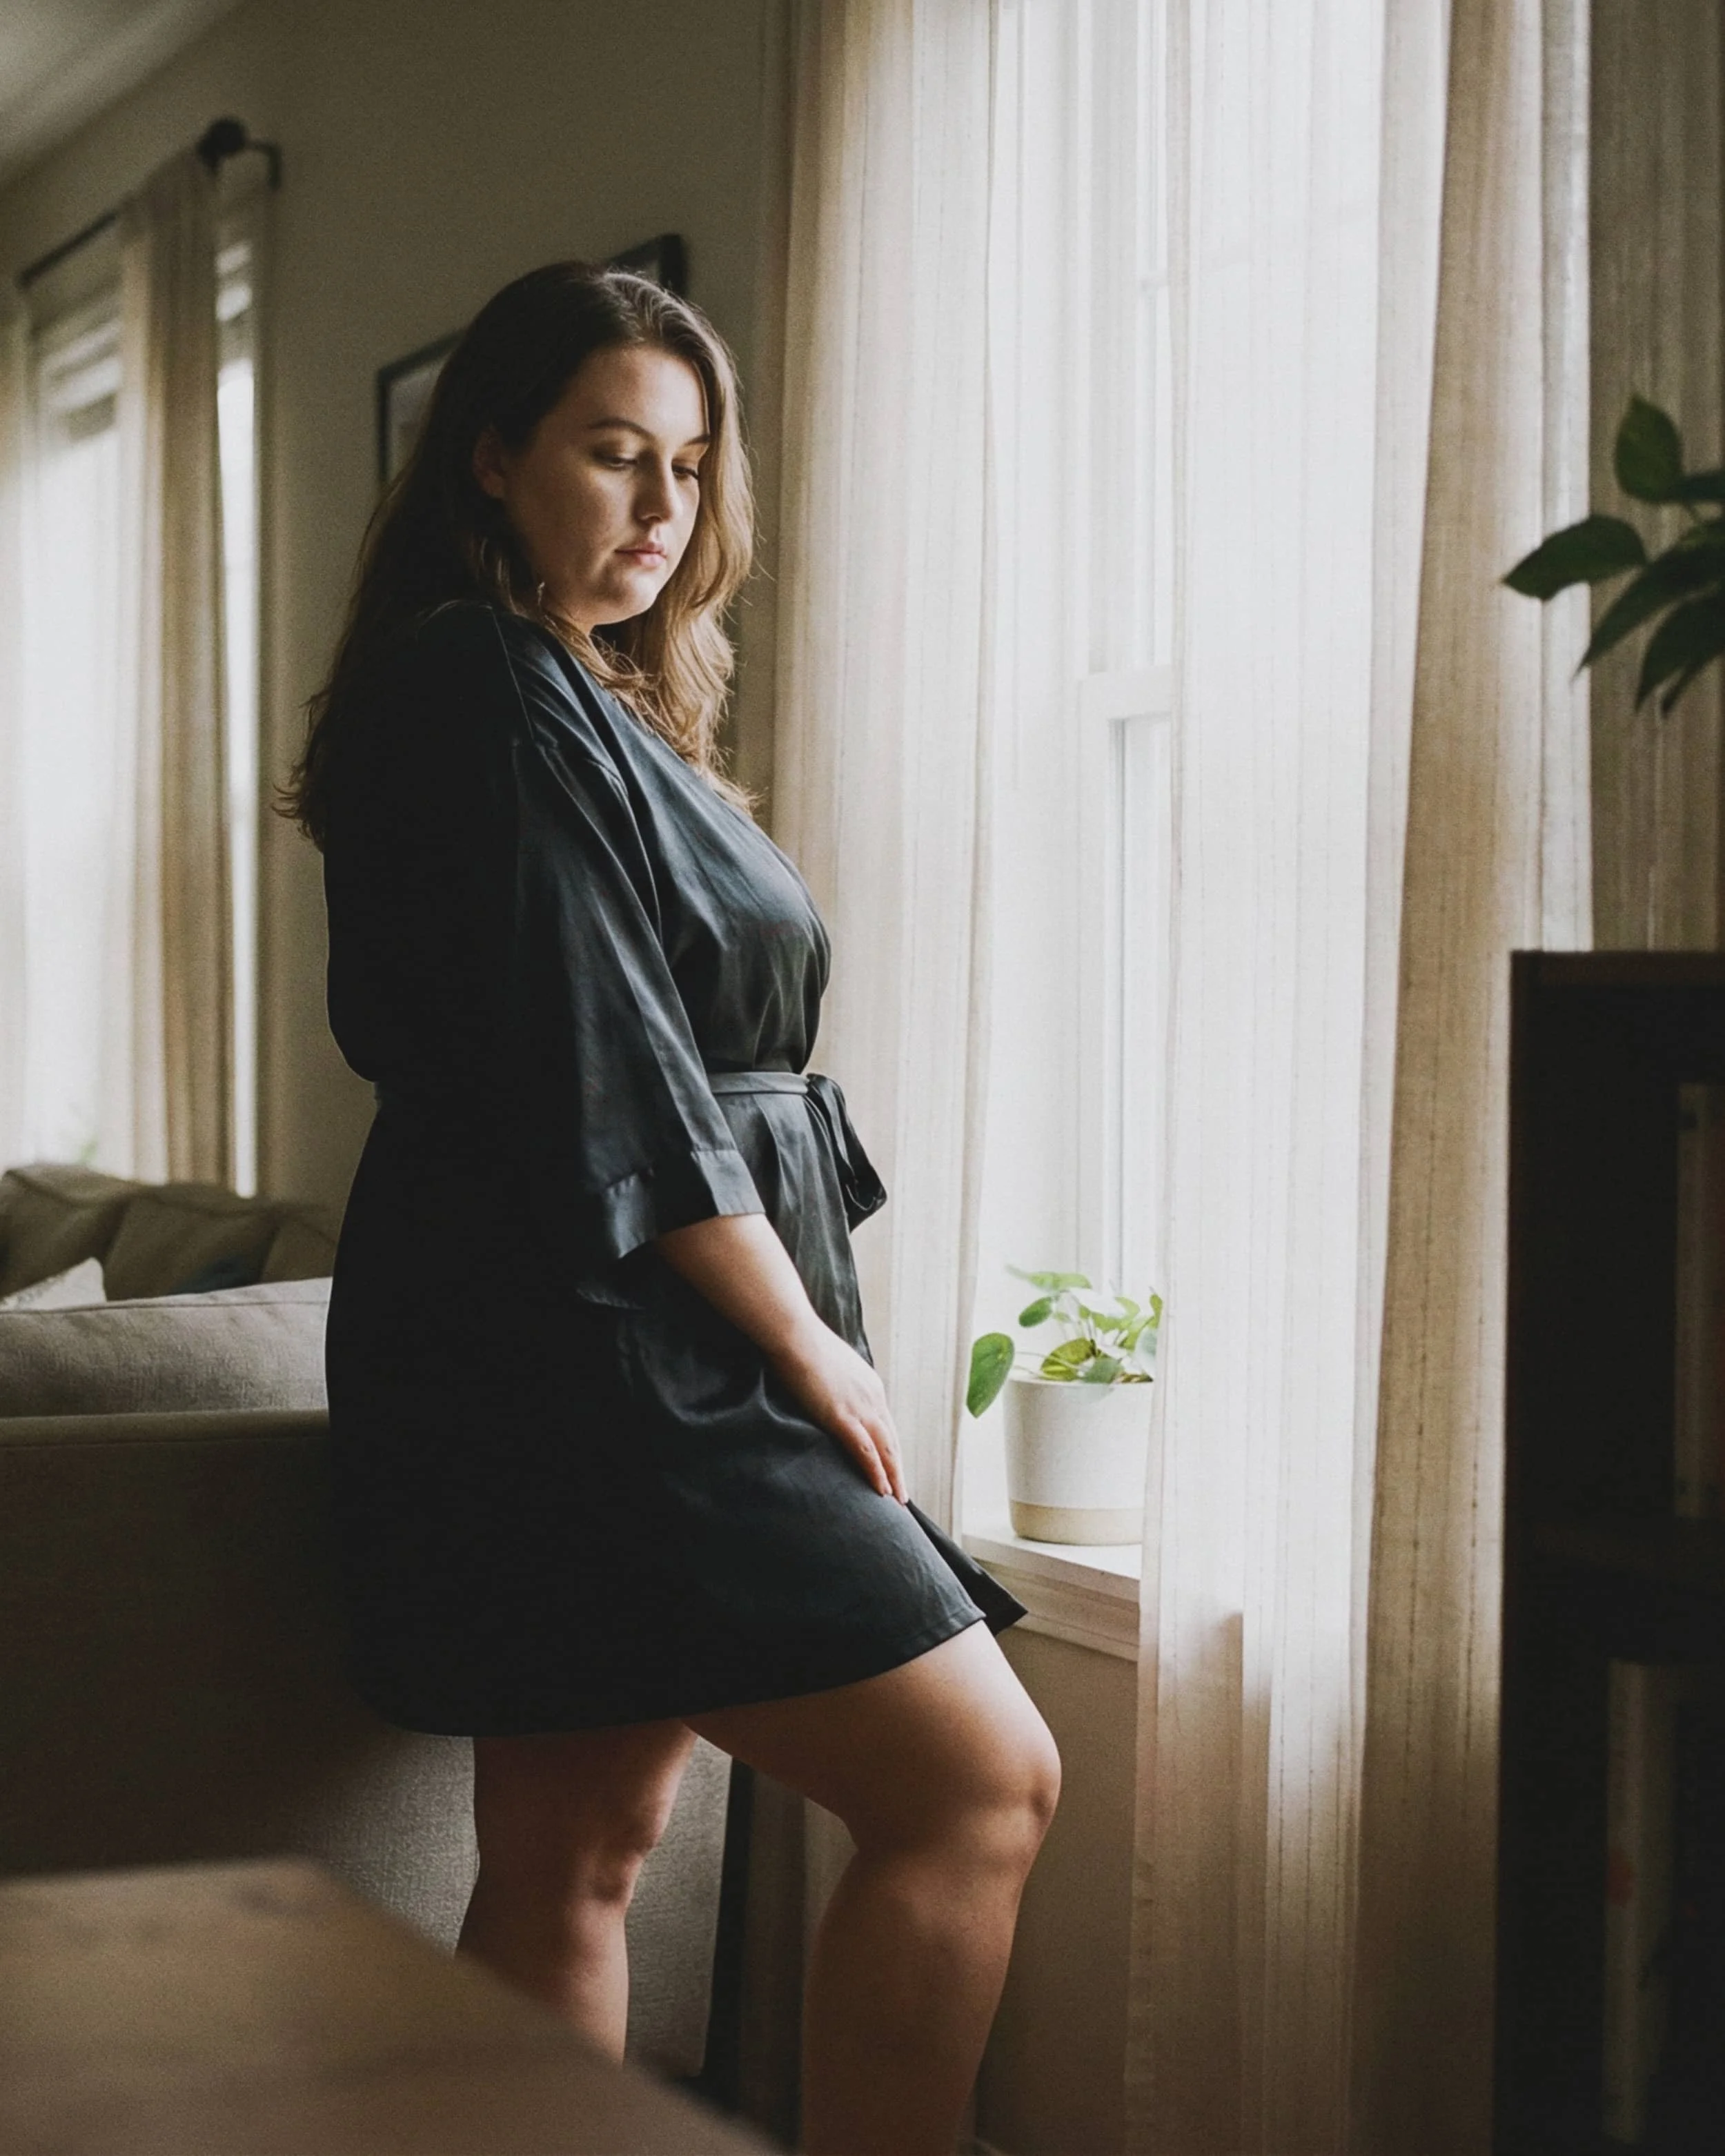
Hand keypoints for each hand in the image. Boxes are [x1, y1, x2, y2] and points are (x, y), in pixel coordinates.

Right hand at [652, 1211, 906, 1502]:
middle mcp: (872, 1397)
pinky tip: (880, 1490)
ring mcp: (860, 1407)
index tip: (893, 1466)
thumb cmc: (801, 1344)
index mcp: (869, 1384)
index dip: (890, 1448)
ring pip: (885, 1450)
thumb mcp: (826, 1365)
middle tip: (902, 1494)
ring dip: (893, 1477)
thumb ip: (831, 1382)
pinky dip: (876, 1473)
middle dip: (898, 1468)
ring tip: (896, 1499)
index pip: (885, 1424)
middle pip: (891, 1440)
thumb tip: (822, 1391)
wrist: (793, 1334)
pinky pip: (866, 1452)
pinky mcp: (843, 1417)